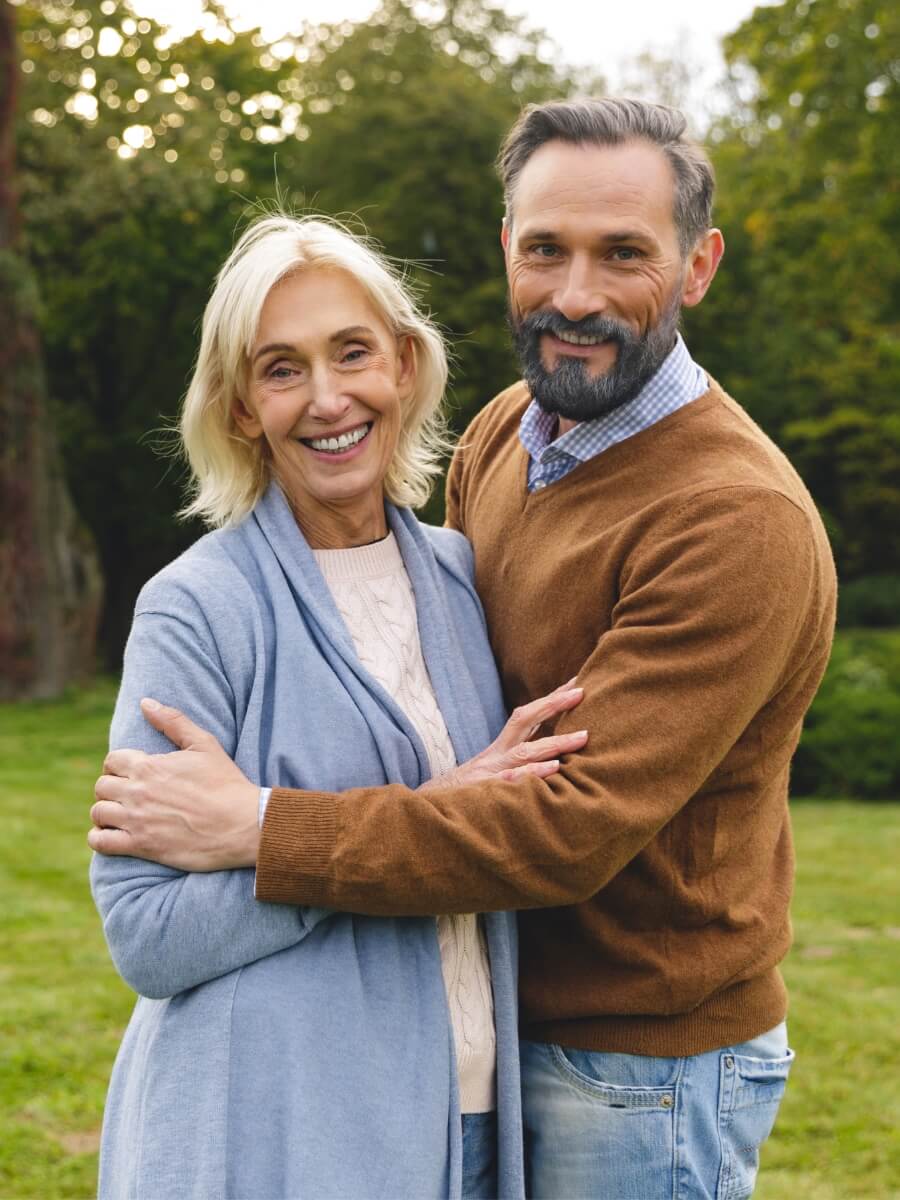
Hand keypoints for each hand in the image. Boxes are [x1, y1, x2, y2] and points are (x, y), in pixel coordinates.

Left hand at [88, 699, 260, 870]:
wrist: (241, 824)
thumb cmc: (225, 783)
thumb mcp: (204, 744)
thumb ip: (173, 721)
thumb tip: (145, 703)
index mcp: (148, 766)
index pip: (112, 760)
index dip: (119, 765)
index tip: (129, 773)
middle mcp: (137, 792)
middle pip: (101, 786)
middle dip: (111, 788)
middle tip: (127, 795)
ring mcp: (137, 820)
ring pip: (98, 812)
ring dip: (105, 813)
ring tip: (119, 815)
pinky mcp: (141, 846)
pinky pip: (100, 842)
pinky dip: (100, 838)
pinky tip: (112, 835)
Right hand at [419, 678, 586, 790]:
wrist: (428, 810)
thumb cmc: (466, 794)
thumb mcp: (491, 774)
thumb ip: (517, 765)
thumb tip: (554, 762)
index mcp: (500, 749)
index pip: (527, 717)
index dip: (551, 699)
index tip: (576, 683)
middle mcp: (497, 755)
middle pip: (524, 720)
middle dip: (552, 704)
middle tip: (581, 692)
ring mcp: (490, 772)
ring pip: (525, 751)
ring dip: (555, 742)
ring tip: (582, 737)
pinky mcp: (485, 792)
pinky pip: (511, 780)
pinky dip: (532, 773)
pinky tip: (553, 769)